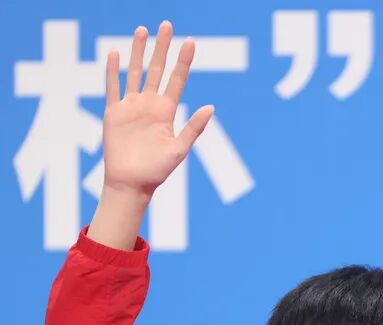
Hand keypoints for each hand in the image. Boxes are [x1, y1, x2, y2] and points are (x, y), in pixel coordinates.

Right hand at [88, 21, 212, 249]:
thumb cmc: (158, 171)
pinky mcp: (113, 112)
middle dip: (161, 48)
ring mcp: (131, 106)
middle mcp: (150, 105)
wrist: (132, 183)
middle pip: (156, 69)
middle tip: (166, 25)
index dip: (184, 61)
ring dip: (138, 52)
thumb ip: (194, 128)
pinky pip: (112, 87)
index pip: (177, 80)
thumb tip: (210, 106)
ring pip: (135, 72)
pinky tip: (115, 54)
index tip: (191, 42)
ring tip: (142, 30)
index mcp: (167, 112)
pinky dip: (113, 71)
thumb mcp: (180, 149)